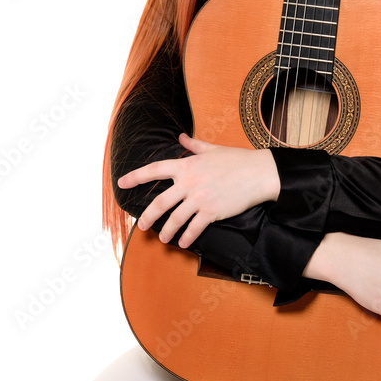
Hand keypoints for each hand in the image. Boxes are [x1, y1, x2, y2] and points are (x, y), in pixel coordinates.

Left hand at [117, 134, 279, 248]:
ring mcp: (199, 198)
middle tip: (141, 226)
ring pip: (175, 219)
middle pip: (160, 202)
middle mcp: (189, 182)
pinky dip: (186, 237)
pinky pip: (193, 228)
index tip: (122, 182)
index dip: (136, 176)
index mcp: (187, 165)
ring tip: (163, 239)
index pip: (155, 169)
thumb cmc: (237, 159)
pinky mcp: (211, 212)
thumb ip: (193, 146)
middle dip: (147, 216)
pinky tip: (183, 242)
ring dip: (166, 232)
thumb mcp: (212, 149)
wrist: (258, 173)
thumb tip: (181, 137)